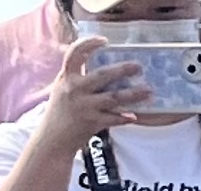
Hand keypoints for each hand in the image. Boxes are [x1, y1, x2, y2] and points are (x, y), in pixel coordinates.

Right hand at [33, 37, 149, 147]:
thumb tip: (101, 64)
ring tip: (148, 91)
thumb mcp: (62, 88)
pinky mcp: (92, 123)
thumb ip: (77, 76)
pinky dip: (124, 117)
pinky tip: (134, 116)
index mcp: (66, 77)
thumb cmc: (60, 111)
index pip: (75, 53)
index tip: (105, 41)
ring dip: (133, 95)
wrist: (52, 139)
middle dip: (122, 70)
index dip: (89, 44)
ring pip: (113, 98)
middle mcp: (75, 89)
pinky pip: (113, 119)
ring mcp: (84, 106)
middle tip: (138, 67)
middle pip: (102, 75)